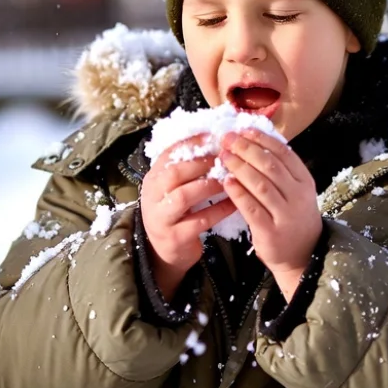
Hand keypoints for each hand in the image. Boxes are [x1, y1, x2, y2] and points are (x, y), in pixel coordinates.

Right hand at [140, 134, 237, 299]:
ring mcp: (161, 218)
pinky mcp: (174, 237)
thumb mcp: (174, 188)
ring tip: (229, 179)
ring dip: (209, 186)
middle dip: (201, 164)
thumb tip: (216, 143)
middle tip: (225, 158)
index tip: (213, 137)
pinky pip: (199, 221)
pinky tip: (234, 203)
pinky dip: (219, 210)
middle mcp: (152, 196)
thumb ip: (188, 169)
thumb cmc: (175, 213)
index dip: (191, 144)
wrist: (163, 251)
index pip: (169, 154)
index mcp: (153, 178)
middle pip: (174, 173)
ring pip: (184, 197)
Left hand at [219, 129, 321, 298]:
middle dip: (246, 149)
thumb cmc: (293, 217)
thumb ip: (279, 170)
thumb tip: (253, 140)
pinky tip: (226, 182)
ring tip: (223, 156)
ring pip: (260, 184)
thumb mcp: (295, 191)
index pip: (284, 153)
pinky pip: (251, 208)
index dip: (262, 139)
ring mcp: (286, 214)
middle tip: (227, 139)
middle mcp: (298, 196)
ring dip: (239, 167)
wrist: (303, 254)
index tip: (244, 130)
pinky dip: (238, 193)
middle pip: (270, 166)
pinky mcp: (270, 231)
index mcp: (304, 181)